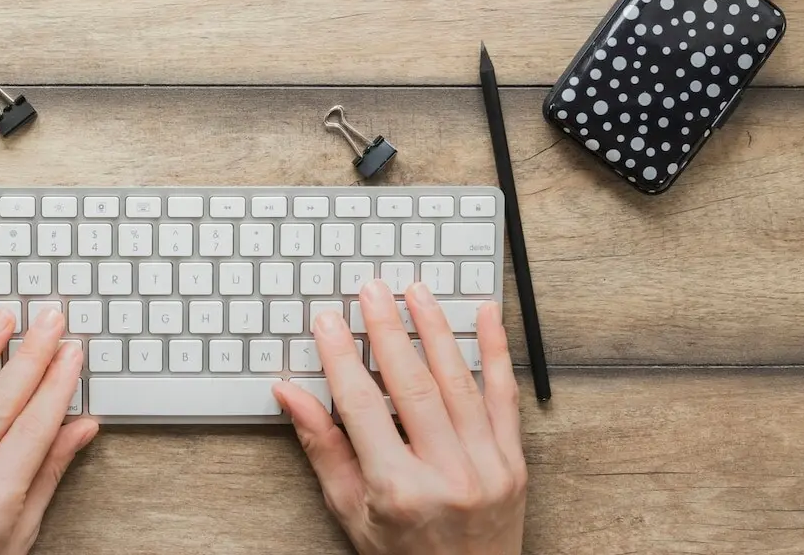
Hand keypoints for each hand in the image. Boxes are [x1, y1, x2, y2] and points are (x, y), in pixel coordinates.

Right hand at [274, 281, 525, 554]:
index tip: (329, 322)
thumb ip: (323, 449)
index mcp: (399, 491)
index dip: (341, 358)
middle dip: (388, 330)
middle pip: (412, 385)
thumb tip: (290, 395)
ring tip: (416, 292)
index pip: (361, 407)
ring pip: (459, 382)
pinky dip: (497, 351)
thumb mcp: (351, 513)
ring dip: (436, 329)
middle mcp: (447, 476)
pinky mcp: (513, 463)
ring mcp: (487, 468)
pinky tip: (487, 315)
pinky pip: (505, 397)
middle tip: (371, 290)